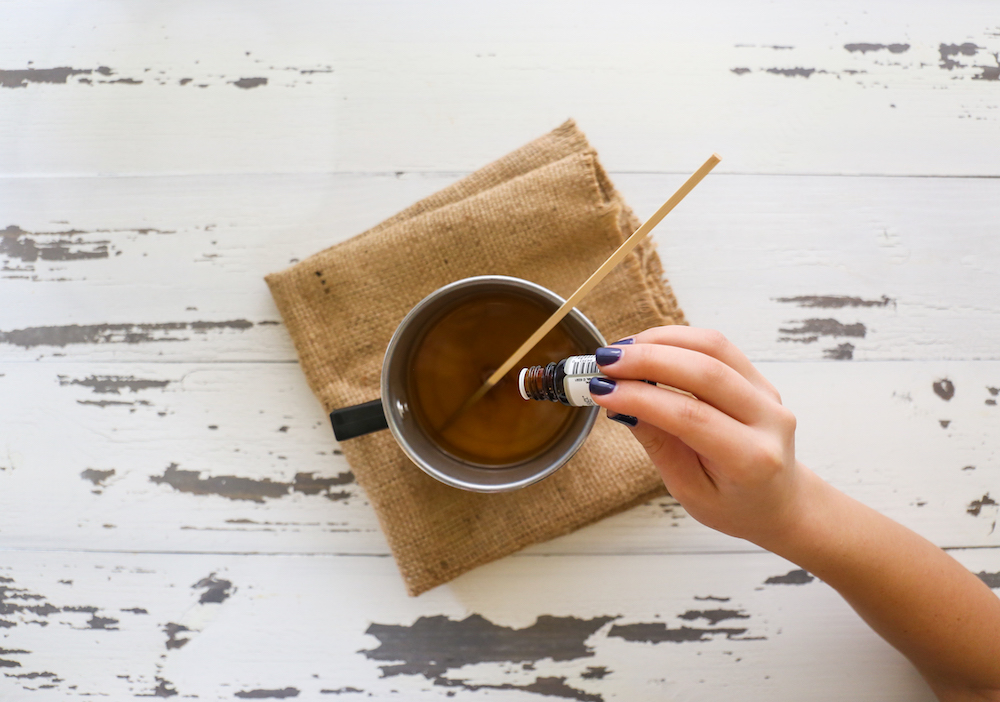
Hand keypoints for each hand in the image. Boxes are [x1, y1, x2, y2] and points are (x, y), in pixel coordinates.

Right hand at [590, 327, 807, 545]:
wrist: (778, 502)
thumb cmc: (732, 503)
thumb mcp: (688, 489)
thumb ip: (657, 443)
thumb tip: (620, 404)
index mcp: (751, 459)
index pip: (690, 417)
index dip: (641, 397)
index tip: (602, 390)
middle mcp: (768, 420)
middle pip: (706, 372)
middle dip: (648, 360)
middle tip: (605, 362)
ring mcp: (768, 393)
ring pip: (714, 347)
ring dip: (661, 341)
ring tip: (621, 350)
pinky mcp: (759, 377)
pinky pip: (719, 346)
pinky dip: (678, 339)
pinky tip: (647, 346)